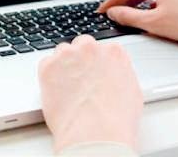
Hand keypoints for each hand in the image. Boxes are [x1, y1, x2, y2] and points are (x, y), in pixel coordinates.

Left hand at [38, 35, 142, 152]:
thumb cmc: (115, 120)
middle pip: (81, 45)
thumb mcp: (131, 91)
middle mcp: (90, 48)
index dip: (96, 61)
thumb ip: (119, 74)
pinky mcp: (48, 66)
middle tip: (79, 79)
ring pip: (62, 52)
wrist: (94, 134)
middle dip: (79, 58)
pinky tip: (57, 91)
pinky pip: (45, 64)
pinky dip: (48, 75)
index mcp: (113, 52)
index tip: (93, 71)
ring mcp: (67, 55)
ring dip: (63, 64)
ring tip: (68, 88)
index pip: (101, 47)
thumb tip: (112, 76)